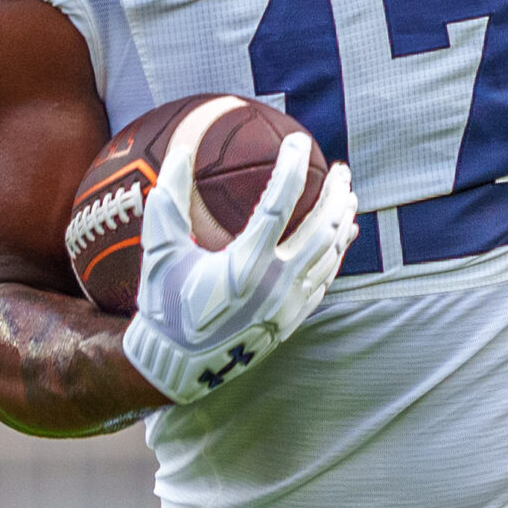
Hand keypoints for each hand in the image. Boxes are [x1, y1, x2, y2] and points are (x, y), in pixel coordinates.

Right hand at [122, 126, 357, 405]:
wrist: (175, 365)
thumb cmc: (163, 303)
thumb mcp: (158, 249)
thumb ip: (170, 198)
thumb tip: (181, 149)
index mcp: (243, 263)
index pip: (279, 203)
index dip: (291, 167)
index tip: (296, 142)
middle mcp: (274, 284)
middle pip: (320, 228)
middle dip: (335, 194)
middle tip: (341, 169)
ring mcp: (288, 306)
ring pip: (329, 255)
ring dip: (342, 221)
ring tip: (348, 196)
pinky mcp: (292, 321)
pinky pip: (325, 281)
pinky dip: (337, 255)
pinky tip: (341, 237)